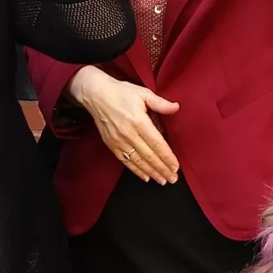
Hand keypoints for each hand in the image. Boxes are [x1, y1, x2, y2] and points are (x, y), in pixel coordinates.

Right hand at [70, 67, 180, 183]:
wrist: (96, 95)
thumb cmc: (121, 92)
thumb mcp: (143, 93)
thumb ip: (160, 103)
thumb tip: (176, 107)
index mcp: (139, 121)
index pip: (157, 144)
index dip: (167, 157)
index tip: (176, 166)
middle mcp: (129, 134)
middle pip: (149, 156)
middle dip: (162, 169)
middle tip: (173, 178)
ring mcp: (119, 141)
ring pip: (138, 161)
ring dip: (152, 172)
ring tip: (163, 180)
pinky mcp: (111, 145)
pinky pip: (126, 161)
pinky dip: (136, 170)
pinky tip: (146, 177)